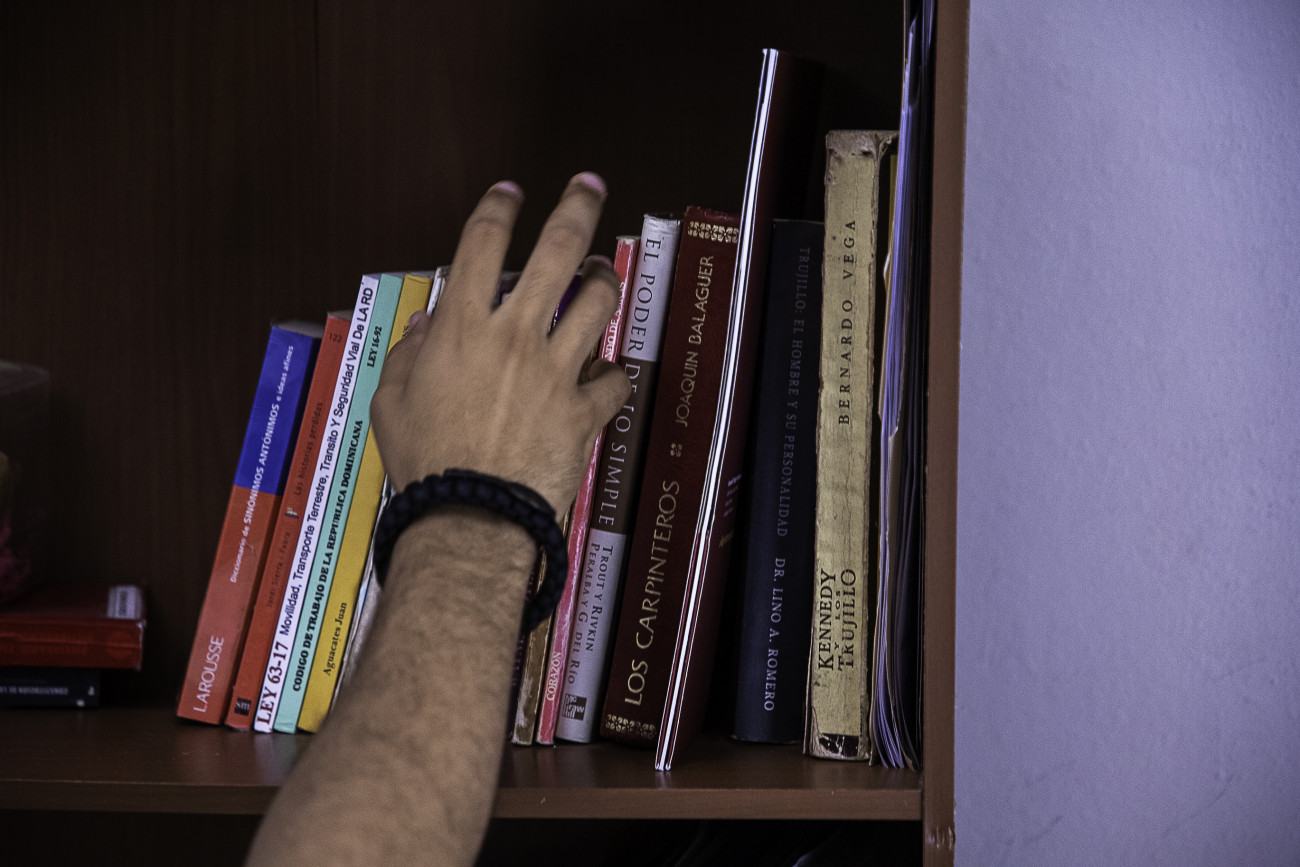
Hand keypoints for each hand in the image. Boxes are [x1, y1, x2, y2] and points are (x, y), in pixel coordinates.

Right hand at [370, 173, 631, 513]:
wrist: (470, 517)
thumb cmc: (427, 464)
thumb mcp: (390, 404)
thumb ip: (407, 358)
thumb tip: (424, 330)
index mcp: (462, 328)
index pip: (482, 243)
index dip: (499, 207)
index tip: (510, 191)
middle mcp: (514, 336)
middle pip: (558, 250)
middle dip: (577, 207)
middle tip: (588, 186)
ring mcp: (555, 370)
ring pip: (598, 301)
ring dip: (604, 279)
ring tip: (602, 273)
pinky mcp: (584, 409)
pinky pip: (615, 379)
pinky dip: (614, 374)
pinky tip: (607, 375)